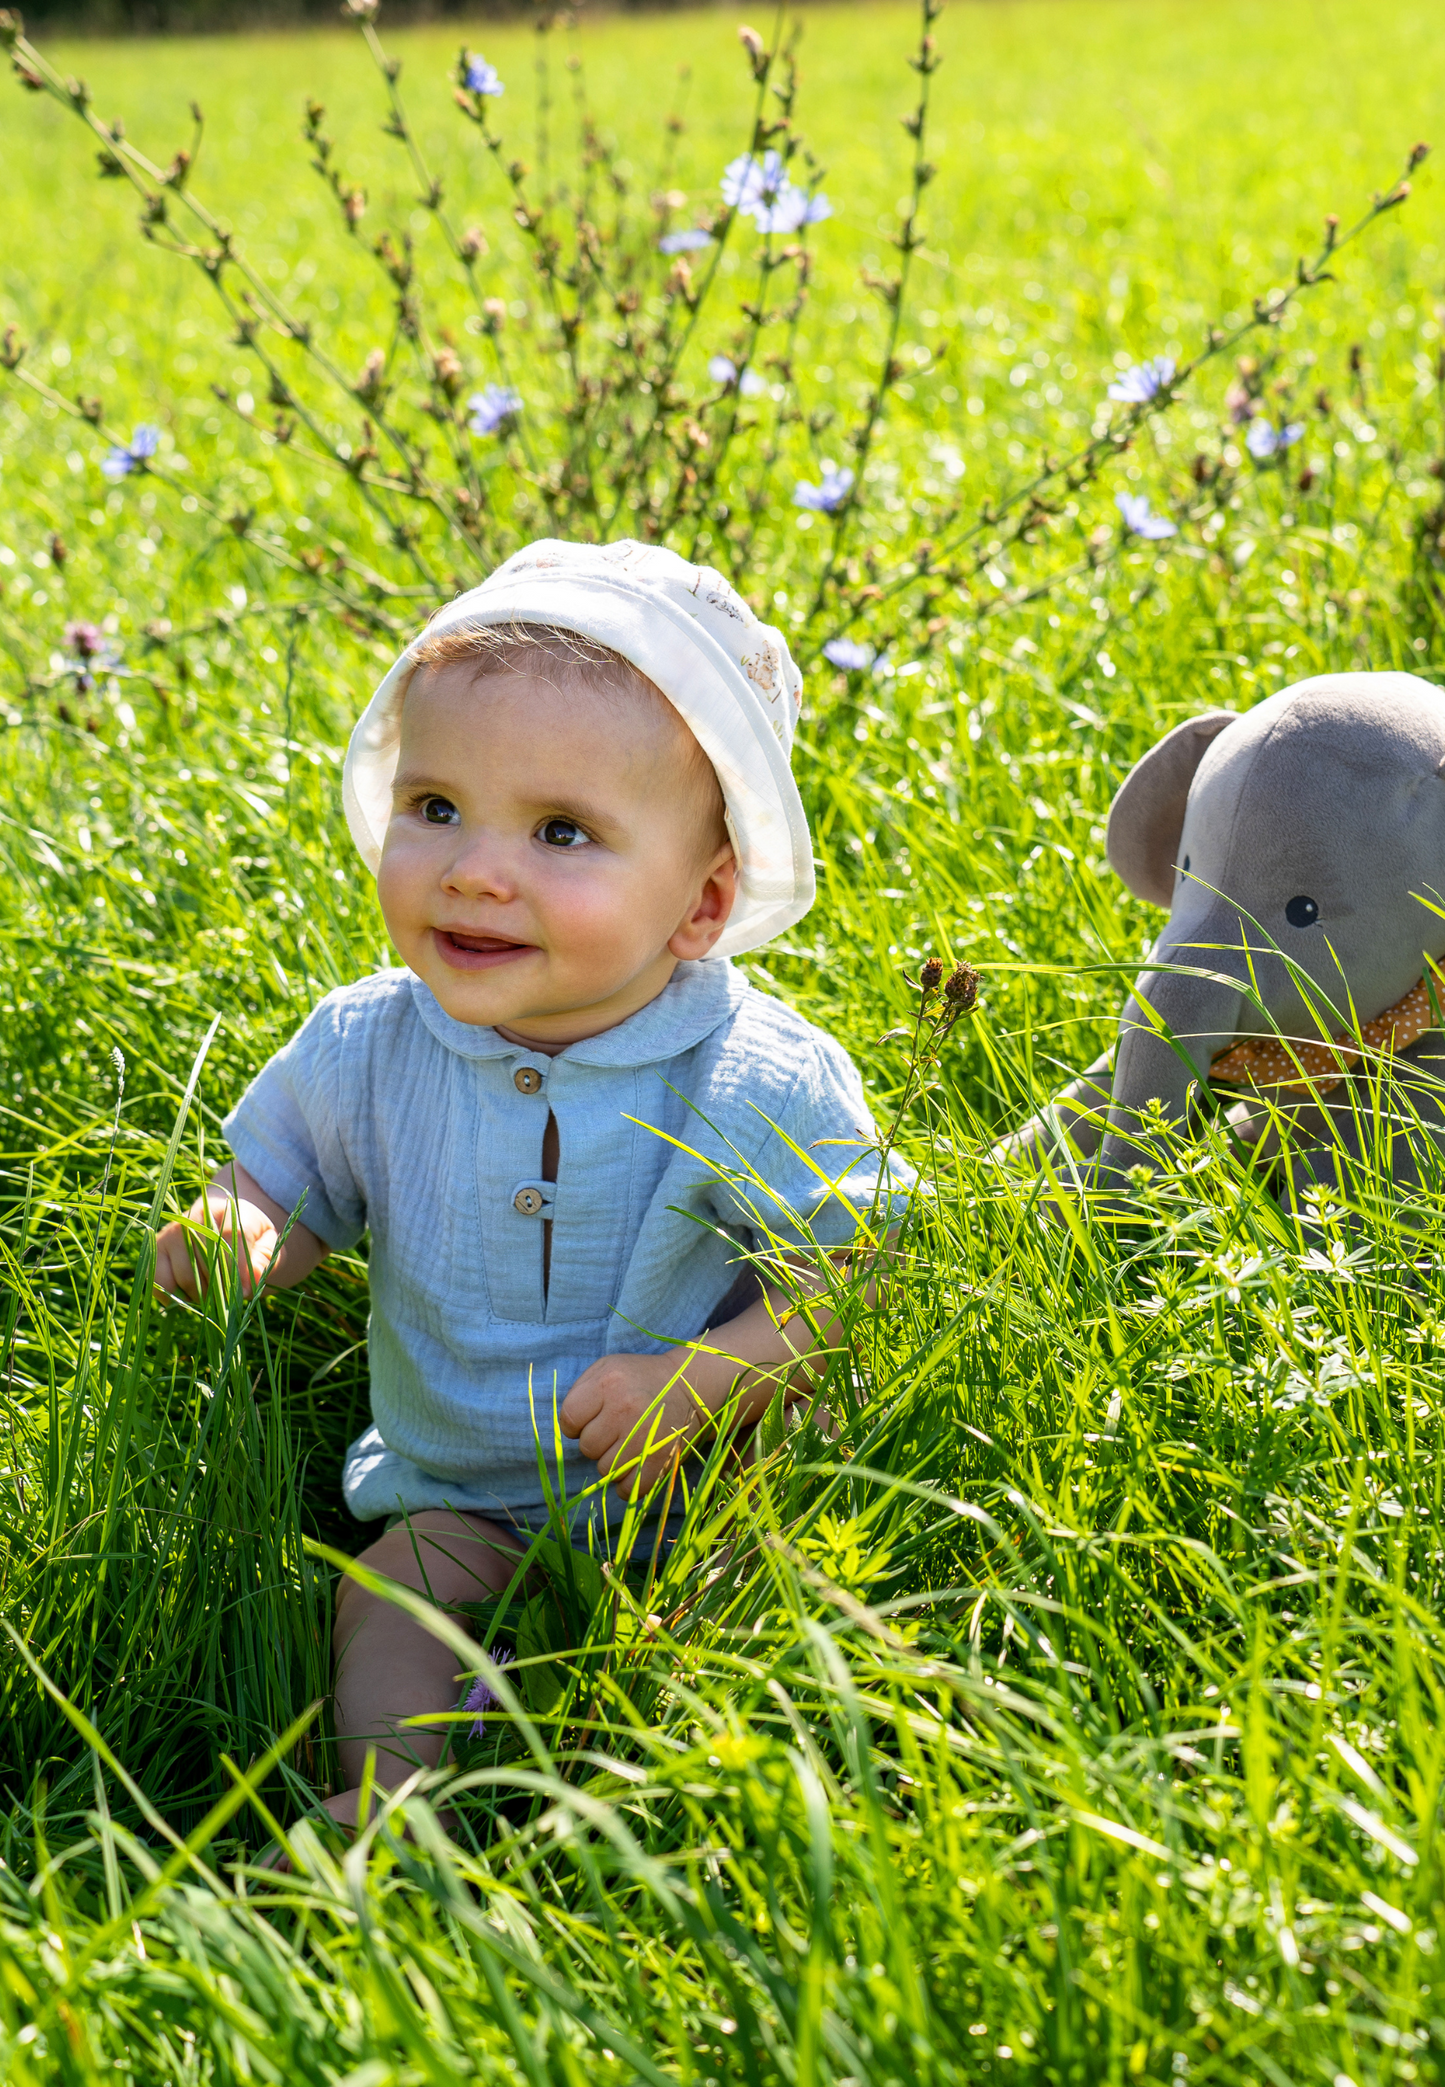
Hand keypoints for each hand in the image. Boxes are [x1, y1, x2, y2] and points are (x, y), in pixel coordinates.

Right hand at [155, 1192, 280, 1300]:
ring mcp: (170, 1233)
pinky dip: (175, 1297)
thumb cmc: (250, 1239)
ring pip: (184, 1277)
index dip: (237, 1269)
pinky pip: (160, 1282)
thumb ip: (262, 1262)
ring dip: (201, 1295)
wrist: (224, 1225)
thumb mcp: (267, 1246)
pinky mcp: (156, 1250)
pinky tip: (190, 1295)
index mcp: (226, 1208)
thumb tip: (245, 1288)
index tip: (245, 1291)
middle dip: (221, 1288)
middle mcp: (193, 1217)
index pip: (229, 1237)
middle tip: (229, 1296)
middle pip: (205, 1263)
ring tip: (213, 1294)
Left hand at [560, 1349, 717, 1498]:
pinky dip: (627, 1485)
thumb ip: (581, 1392)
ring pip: (606, 1470)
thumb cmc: (640, 1378)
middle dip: (597, 1443)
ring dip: (612, 1463)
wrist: (688, 1384)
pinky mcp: (661, 1458)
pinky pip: (629, 1488)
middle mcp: (625, 1408)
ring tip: (628, 1445)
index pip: (569, 1419)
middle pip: (587, 1447)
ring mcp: (644, 1436)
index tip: (590, 1420)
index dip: (575, 1424)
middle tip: (615, 1431)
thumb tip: (568, 1428)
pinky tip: (633, 1468)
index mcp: (608, 1383)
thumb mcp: (607, 1368)